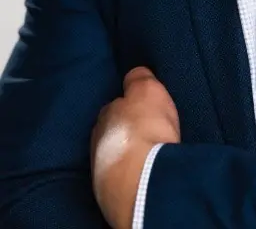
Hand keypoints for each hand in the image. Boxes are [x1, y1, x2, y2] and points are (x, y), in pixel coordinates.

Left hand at [91, 67, 179, 228]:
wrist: (140, 178)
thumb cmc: (145, 129)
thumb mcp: (147, 89)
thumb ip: (139, 79)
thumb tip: (134, 75)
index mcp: (105, 113)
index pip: (115, 105)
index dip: (130, 106)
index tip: (143, 110)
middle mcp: (97, 139)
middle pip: (112, 130)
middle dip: (125, 131)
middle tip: (146, 133)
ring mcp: (100, 167)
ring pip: (114, 154)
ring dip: (127, 153)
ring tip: (146, 155)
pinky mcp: (109, 191)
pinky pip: (120, 175)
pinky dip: (130, 172)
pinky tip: (142, 172)